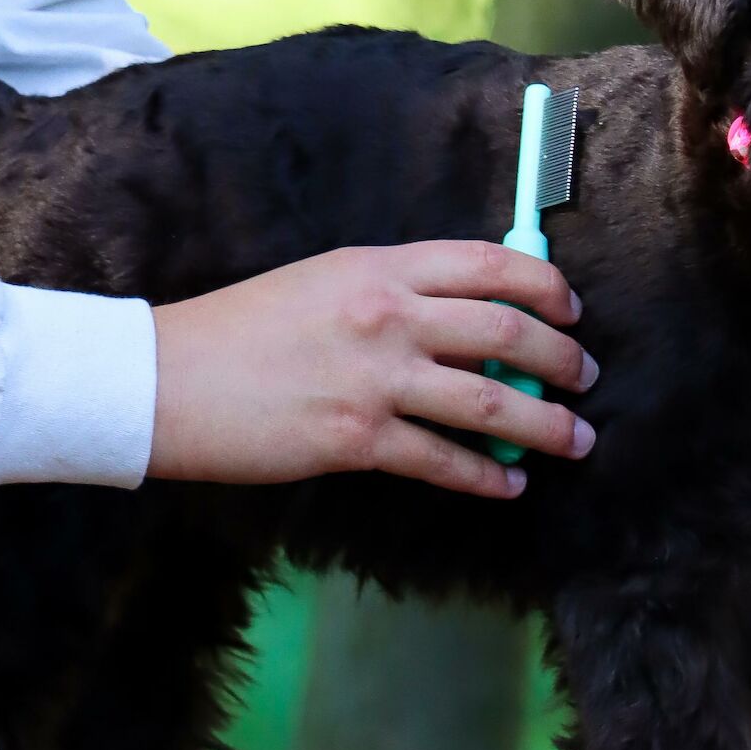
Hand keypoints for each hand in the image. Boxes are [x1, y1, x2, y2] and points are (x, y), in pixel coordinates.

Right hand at [147, 242, 596, 496]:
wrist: (165, 379)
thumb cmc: (240, 326)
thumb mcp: (324, 281)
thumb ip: (394, 290)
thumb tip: (467, 318)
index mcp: (381, 266)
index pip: (492, 264)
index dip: (547, 287)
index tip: (571, 311)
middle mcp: (388, 315)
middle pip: (507, 331)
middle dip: (562, 358)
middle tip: (585, 378)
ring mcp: (375, 379)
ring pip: (490, 401)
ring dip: (546, 425)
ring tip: (576, 440)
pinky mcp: (356, 440)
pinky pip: (443, 461)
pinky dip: (487, 477)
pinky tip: (510, 486)